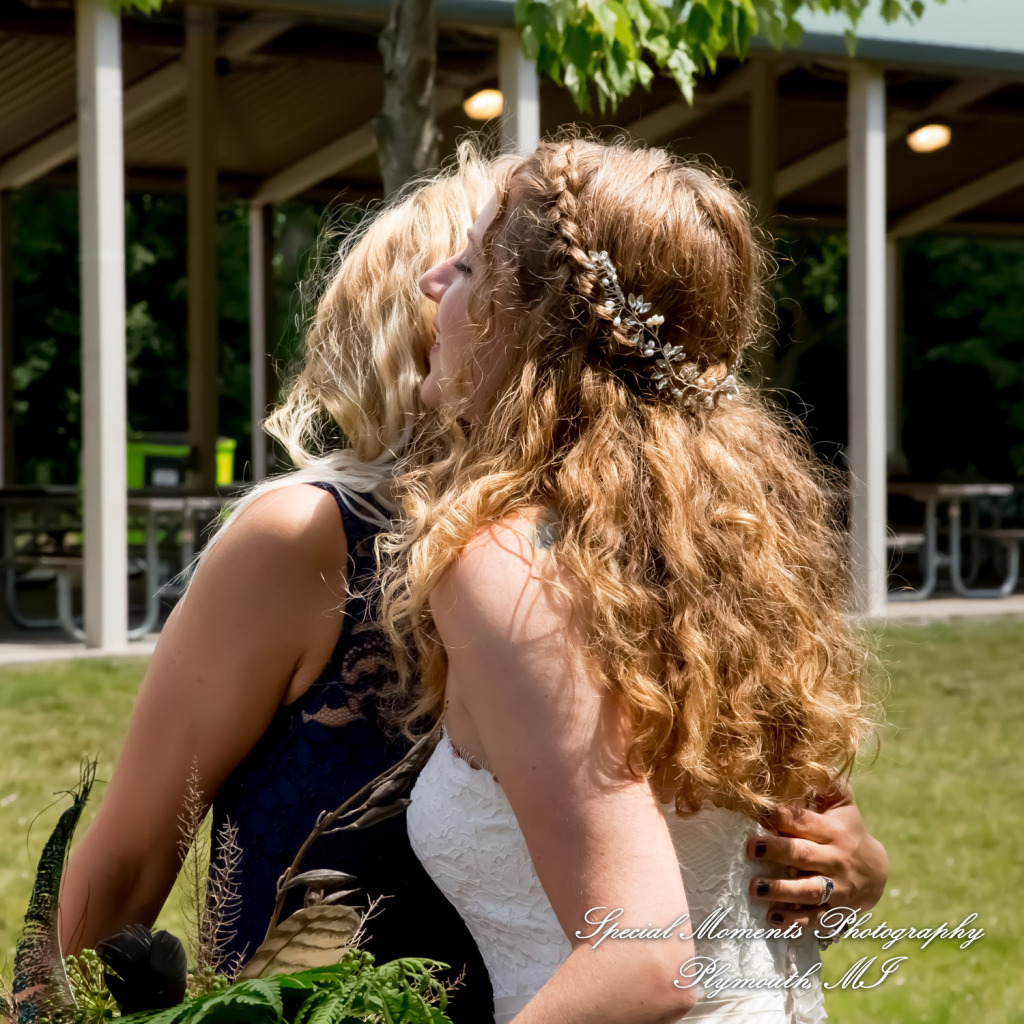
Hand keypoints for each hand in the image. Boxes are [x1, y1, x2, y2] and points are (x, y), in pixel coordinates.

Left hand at [746, 787, 887, 933]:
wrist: (876, 872)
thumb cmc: (847, 829)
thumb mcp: (843, 804)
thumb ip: (826, 784)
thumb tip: (809, 760)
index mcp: (832, 831)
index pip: (805, 822)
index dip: (782, 817)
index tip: (759, 813)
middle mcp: (834, 860)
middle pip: (803, 855)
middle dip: (776, 851)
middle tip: (750, 847)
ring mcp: (836, 889)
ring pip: (808, 891)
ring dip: (781, 891)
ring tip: (755, 888)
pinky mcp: (833, 912)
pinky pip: (814, 920)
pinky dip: (794, 922)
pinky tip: (772, 920)